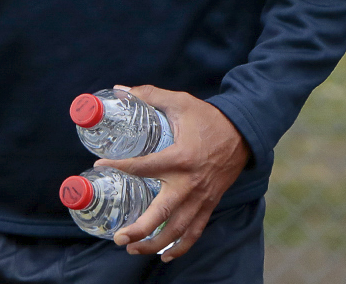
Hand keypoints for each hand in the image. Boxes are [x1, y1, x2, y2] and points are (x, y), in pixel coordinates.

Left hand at [97, 86, 249, 261]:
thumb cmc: (209, 118)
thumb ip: (150, 96)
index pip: (143, 167)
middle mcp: (189, 183)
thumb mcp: (181, 102)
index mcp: (180, 157)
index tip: (101, 165)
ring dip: (153, 244)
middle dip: (138, 230)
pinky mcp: (209, 205)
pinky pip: (195, 233)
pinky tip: (164, 256)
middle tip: (118, 237)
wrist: (244, 132)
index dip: (120, 167)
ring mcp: (201, 198)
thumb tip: (122, 90)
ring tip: (132, 248)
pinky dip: (180, 248)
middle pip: (161, 214)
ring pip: (176, 230)